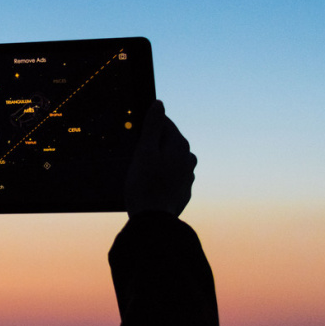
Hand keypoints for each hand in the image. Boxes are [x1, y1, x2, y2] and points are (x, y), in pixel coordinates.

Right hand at [124, 100, 196, 217]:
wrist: (153, 221)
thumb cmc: (145, 184)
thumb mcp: (145, 151)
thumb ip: (153, 126)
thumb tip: (159, 104)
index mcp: (180, 145)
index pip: (165, 123)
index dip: (148, 125)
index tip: (136, 133)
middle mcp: (188, 159)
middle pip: (169, 142)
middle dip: (154, 144)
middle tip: (136, 156)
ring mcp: (188, 177)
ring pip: (171, 160)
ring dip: (158, 161)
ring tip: (142, 172)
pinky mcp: (183, 192)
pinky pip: (172, 177)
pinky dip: (162, 177)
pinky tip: (151, 185)